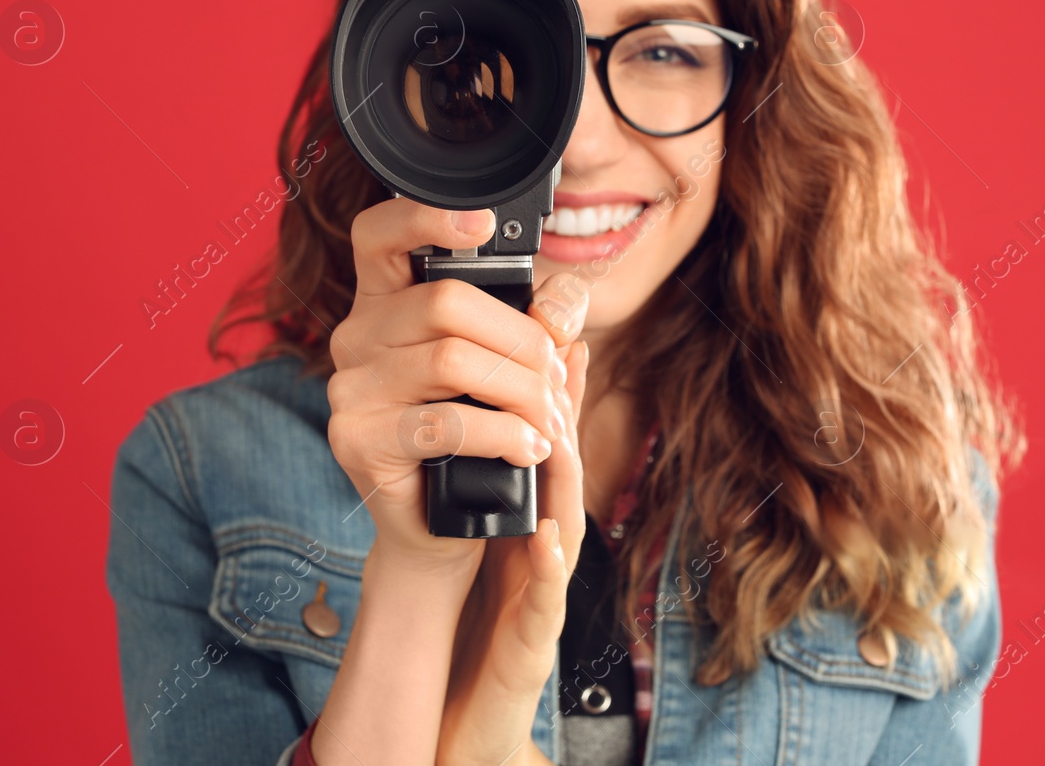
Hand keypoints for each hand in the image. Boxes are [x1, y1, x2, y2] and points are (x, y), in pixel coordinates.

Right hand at [323, 196, 587, 574]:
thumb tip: (560, 311)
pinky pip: (444, 422)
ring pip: (450, 360)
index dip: (425, 216)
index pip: (379, 234)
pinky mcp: (357, 438)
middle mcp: (356, 335)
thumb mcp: (510, 368)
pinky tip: (527, 448)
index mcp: (386, 301)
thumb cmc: (474, 433)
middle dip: (520, 340)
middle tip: (554, 378)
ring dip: (519, 390)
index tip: (482, 223)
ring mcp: (349, 386)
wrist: (437, 523)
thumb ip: (538, 326)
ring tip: (548, 419)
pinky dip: (502, 435)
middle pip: (444, 301)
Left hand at [437, 336, 588, 765]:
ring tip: (559, 433)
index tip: (556, 339)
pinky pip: (546, 598)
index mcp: (538, 519)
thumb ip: (499, 469)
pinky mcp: (534, 638)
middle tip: (559, 368)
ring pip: (567, 526)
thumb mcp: (493, 530)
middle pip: (568, 474)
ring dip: (569, 481)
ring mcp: (547, 592)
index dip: (558, 393)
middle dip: (566, 420)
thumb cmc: (488, 612)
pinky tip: (546, 537)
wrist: (476, 705)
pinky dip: (550, 566)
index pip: (552, 446)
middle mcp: (551, 549)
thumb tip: (499, 403)